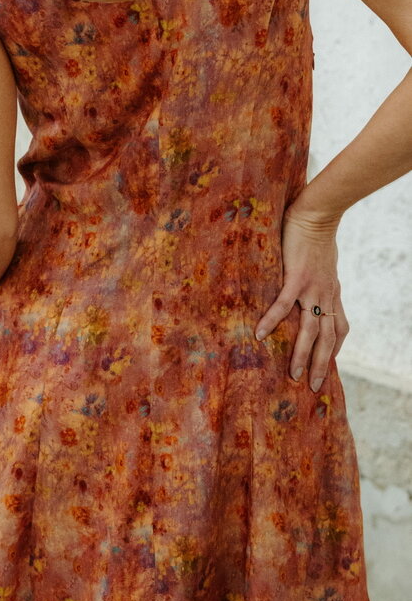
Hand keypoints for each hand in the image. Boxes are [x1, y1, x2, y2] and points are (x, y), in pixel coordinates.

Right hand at [254, 204, 350, 391]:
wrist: (316, 214)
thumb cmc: (317, 233)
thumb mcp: (325, 261)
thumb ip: (320, 275)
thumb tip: (312, 279)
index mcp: (333, 292)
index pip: (340, 328)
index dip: (336, 350)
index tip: (329, 367)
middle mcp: (327, 295)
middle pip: (329, 338)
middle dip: (322, 365)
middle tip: (313, 386)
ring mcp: (313, 288)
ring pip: (311, 330)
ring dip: (303, 355)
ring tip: (292, 374)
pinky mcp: (296, 277)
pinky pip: (284, 305)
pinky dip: (272, 321)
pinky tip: (259, 334)